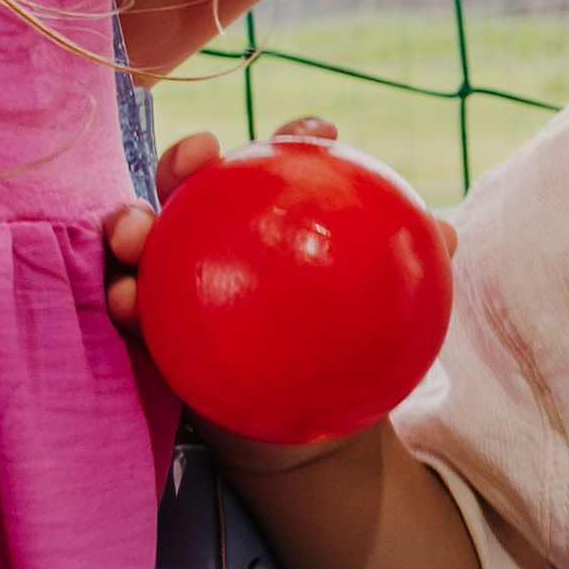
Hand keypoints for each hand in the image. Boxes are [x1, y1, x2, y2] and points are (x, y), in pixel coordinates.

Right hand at [102, 116, 457, 472]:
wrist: (312, 434)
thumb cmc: (347, 358)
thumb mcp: (385, 319)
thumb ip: (410, 272)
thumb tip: (444, 234)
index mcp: (274, 223)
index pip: (283, 169)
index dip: (292, 140)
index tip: (314, 134)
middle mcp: (220, 241)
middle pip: (196, 188)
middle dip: (184, 160)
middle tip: (197, 154)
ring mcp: (180, 283)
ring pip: (148, 243)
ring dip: (130, 226)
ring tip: (133, 232)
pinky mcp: (155, 330)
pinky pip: (134, 312)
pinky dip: (124, 301)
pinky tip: (125, 303)